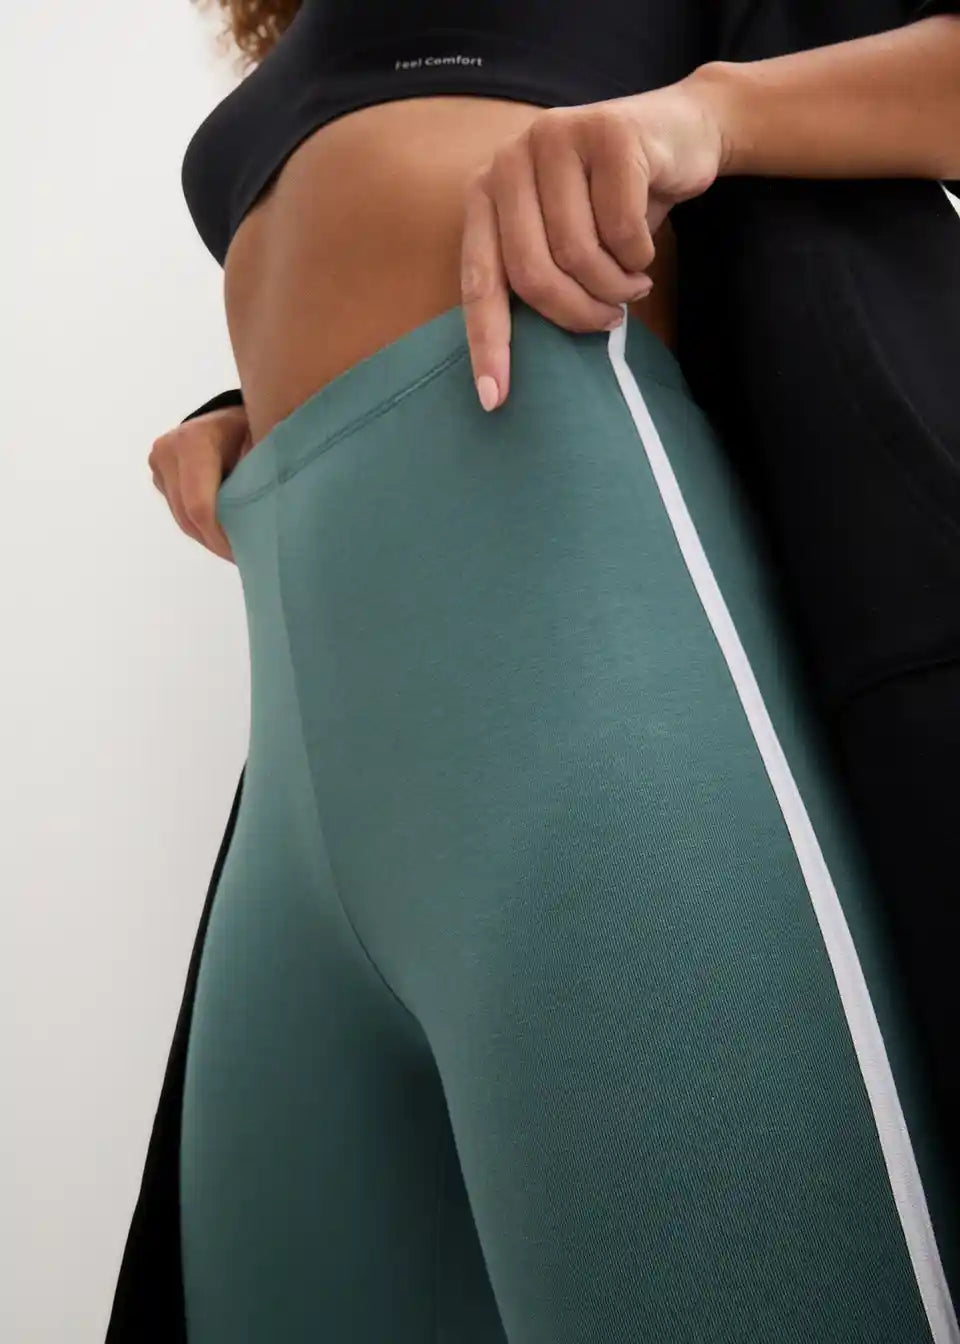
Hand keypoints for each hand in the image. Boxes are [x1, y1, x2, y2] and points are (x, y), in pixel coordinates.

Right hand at [148, 404, 251, 561]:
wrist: (232, 414)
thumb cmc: (255, 429)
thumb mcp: (263, 447)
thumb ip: (258, 479)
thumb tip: (265, 522)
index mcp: (194, 441)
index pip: (199, 506)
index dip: (219, 538)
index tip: (242, 554)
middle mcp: (168, 450)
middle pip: (188, 516)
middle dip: (215, 542)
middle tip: (244, 558)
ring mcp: (159, 462)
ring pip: (181, 518)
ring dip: (208, 538)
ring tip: (236, 550)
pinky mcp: (159, 473)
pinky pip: (178, 511)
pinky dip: (201, 527)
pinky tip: (223, 534)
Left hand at [459, 78, 727, 410]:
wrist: (680, 134)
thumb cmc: (615, 202)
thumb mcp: (565, 238)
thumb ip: (535, 275)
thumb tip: (514, 364)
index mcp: (487, 192)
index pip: (479, 279)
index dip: (488, 343)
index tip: (495, 400)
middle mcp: (510, 158)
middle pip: (532, 272)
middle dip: (576, 312)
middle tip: (608, 321)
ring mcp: (556, 137)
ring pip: (579, 253)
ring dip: (616, 286)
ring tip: (633, 282)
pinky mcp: (607, 132)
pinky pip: (621, 228)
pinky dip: (640, 255)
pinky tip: (646, 248)